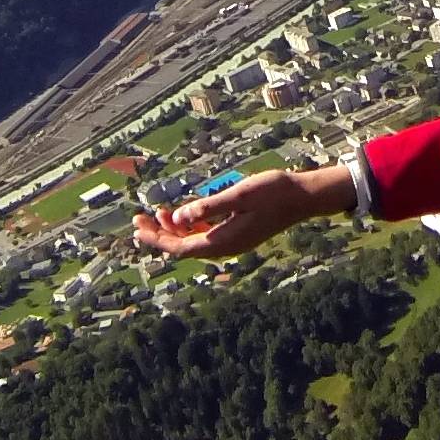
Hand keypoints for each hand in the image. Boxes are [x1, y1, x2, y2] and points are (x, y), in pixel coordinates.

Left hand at [130, 164, 348, 258]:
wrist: (302, 197)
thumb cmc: (272, 192)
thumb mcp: (238, 196)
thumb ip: (207, 207)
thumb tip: (178, 217)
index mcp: (223, 242)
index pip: (180, 248)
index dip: (156, 239)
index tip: (137, 228)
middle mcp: (225, 247)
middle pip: (183, 247)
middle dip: (159, 235)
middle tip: (137, 221)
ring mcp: (232, 242)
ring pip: (194, 241)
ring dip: (174, 230)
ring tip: (156, 214)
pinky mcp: (237, 235)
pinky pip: (206, 236)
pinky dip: (190, 226)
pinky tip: (183, 214)